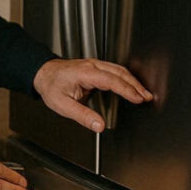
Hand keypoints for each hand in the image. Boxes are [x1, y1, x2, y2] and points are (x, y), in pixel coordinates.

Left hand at [33, 58, 152, 132]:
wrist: (42, 73)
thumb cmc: (51, 86)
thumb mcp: (63, 105)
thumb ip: (82, 115)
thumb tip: (99, 125)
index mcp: (85, 73)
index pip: (112, 80)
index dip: (127, 90)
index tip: (138, 98)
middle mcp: (92, 66)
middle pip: (120, 73)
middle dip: (136, 85)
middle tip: (147, 97)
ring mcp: (94, 64)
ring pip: (119, 70)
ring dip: (133, 81)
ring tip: (144, 93)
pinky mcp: (95, 67)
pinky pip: (114, 70)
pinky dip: (126, 78)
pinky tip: (131, 85)